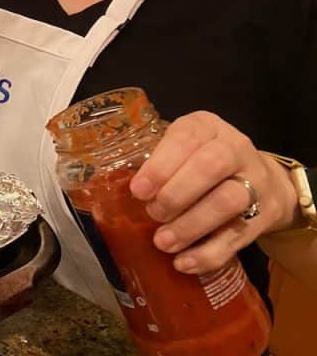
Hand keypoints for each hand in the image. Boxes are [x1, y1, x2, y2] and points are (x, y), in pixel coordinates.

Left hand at [129, 111, 301, 274]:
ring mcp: (255, 182)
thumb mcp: (184, 149)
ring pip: (227, 201)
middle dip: (176, 194)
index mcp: (207, 127)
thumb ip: (160, 163)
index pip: (186, 138)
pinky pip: (238, 237)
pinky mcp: (265, 216)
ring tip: (163, 242)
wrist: (265, 181)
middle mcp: (235, 148)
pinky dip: (209, 254)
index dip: (161, 166)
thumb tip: (125, 193)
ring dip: (190, 226)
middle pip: (210, 167)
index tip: (138, 191)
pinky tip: (184, 263)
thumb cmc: (204, 162)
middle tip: (153, 214)